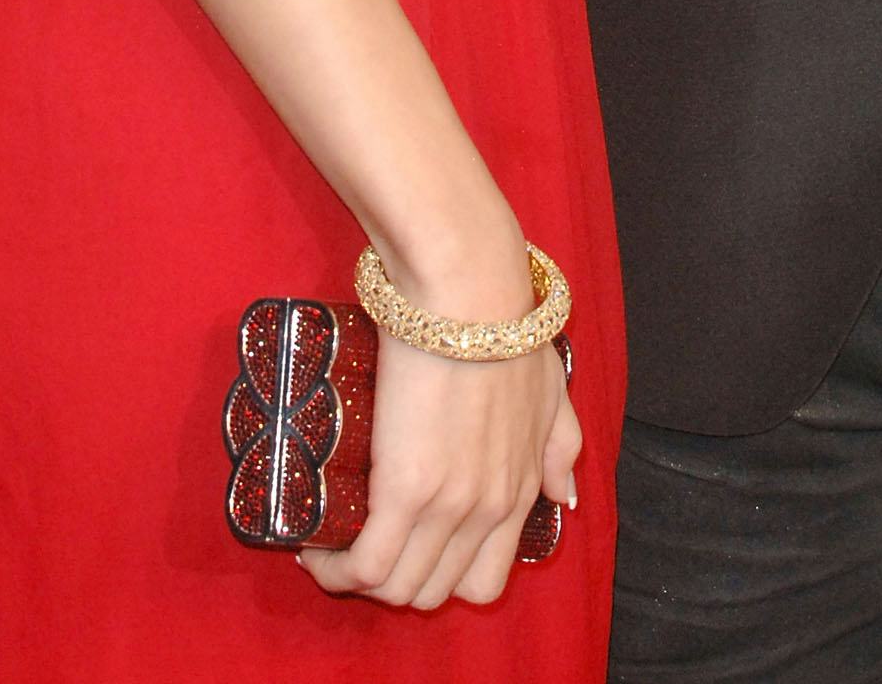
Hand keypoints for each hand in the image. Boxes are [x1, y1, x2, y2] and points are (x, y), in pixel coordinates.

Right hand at [299, 333, 580, 612]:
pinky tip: (314, 547)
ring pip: (398, 589)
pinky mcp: (404, 488)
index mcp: (521, 490)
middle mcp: (488, 510)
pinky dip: (336, 569)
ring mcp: (448, 505)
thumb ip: (562, 444)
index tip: (407, 549)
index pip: (482, 582)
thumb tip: (566, 497)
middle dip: (394, 579)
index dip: (439, 577)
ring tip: (330, 548)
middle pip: (433, 592)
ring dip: (358, 581)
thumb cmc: (505, 324)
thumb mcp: (550, 387)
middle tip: (360, 542)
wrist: (469, 290)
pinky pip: (367, 567)